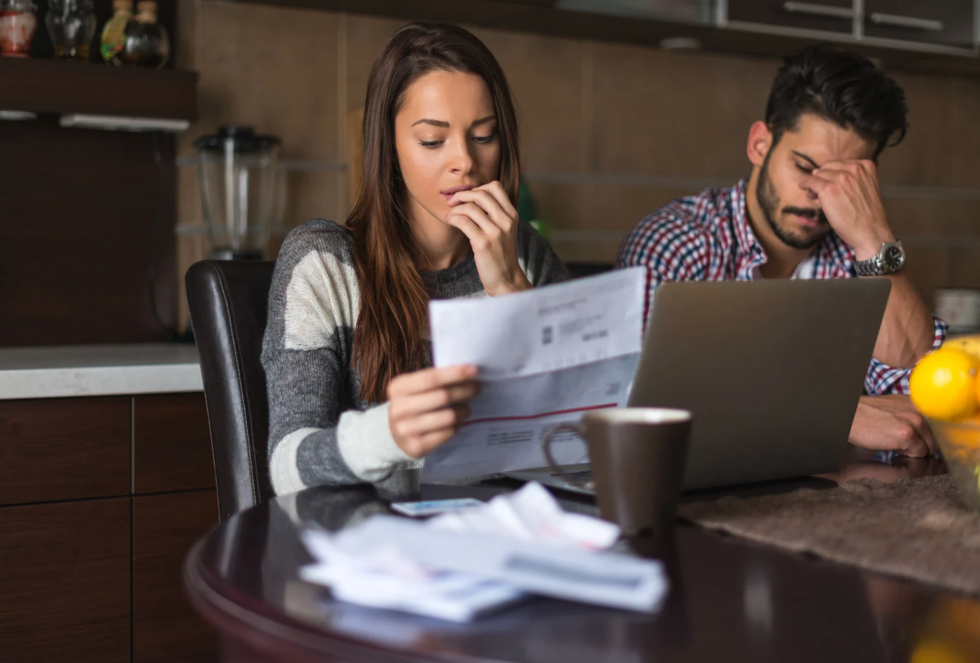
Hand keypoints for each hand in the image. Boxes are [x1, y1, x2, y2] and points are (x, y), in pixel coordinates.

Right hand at [387, 364, 480, 457]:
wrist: (393, 434)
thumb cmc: (412, 403)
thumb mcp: (414, 387)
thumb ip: (435, 380)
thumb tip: (468, 373)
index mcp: (398, 388)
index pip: (431, 378)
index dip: (455, 373)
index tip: (474, 370)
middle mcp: (399, 409)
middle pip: (442, 397)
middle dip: (465, 390)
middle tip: (478, 387)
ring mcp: (406, 430)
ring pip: (448, 417)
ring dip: (464, 410)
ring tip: (467, 408)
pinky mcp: (416, 447)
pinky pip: (448, 433)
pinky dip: (457, 426)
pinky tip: (456, 422)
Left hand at [445, 181, 530, 295]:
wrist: (506, 279)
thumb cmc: (501, 254)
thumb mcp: (505, 230)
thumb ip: (495, 214)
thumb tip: (472, 197)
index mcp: (512, 215)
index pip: (495, 187)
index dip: (478, 188)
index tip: (468, 198)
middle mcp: (506, 221)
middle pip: (481, 194)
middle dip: (462, 195)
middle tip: (452, 202)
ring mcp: (496, 232)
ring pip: (470, 207)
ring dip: (455, 209)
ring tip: (450, 216)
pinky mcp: (483, 244)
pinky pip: (463, 222)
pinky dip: (453, 218)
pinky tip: (450, 222)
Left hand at [801, 160, 895, 259]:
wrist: (870, 231)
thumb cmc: (867, 215)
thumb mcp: (867, 188)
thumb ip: (851, 179)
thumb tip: (818, 172)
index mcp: (866, 166)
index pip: (840, 164)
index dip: (831, 173)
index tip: (828, 182)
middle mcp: (854, 169)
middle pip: (828, 168)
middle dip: (822, 177)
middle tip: (818, 190)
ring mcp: (841, 178)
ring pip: (818, 175)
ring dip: (814, 184)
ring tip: (814, 195)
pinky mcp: (828, 189)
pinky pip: (811, 182)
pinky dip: (805, 184)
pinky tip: (804, 188)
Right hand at [848, 395, 937, 456]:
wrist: (850, 416)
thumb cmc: (869, 414)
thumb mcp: (896, 407)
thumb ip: (914, 415)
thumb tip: (931, 434)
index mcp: (919, 402)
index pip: (942, 425)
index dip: (934, 438)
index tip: (926, 443)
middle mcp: (921, 410)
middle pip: (937, 440)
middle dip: (923, 445)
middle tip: (903, 443)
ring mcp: (915, 422)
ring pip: (929, 449)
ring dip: (915, 451)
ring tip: (896, 443)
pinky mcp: (907, 435)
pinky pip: (918, 454)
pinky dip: (906, 455)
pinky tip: (891, 445)